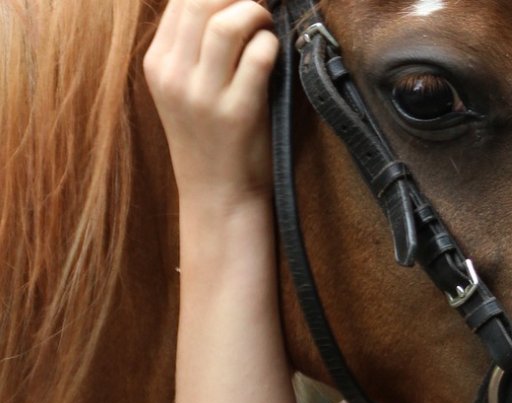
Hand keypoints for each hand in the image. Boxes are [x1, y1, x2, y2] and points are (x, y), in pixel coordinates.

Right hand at [145, 0, 277, 211]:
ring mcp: (203, 95)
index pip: (180, 1)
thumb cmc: (209, 136)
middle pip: (200, 2)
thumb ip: (192, 48)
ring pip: (227, 24)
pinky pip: (258, 56)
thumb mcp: (183, 88)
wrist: (217, 193)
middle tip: (257, 9)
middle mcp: (173, 75)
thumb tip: (226, 3)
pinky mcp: (237, 112)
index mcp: (157, 64)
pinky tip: (273, 53)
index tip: (238, 1)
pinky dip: (271, 44)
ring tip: (266, 26)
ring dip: (256, 14)